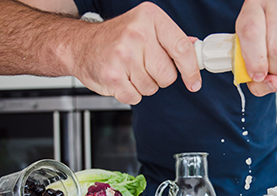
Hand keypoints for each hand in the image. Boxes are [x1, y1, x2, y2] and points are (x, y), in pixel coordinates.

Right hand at [68, 2, 201, 103]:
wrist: (80, 45)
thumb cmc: (115, 37)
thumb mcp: (145, 27)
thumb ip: (171, 39)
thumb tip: (195, 50)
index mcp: (150, 18)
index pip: (182, 48)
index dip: (191, 70)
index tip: (194, 82)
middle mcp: (137, 34)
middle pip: (168, 74)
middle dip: (160, 77)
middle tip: (145, 66)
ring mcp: (123, 55)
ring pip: (152, 87)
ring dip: (144, 85)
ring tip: (130, 70)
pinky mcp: (112, 76)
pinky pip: (135, 97)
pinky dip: (130, 93)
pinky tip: (121, 79)